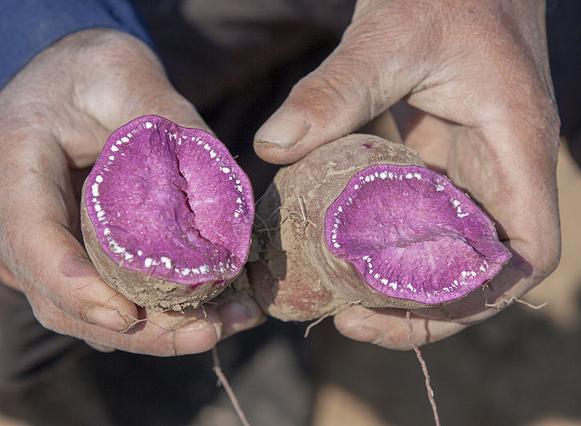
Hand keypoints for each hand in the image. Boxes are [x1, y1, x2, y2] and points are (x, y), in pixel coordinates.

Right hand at [0, 29, 262, 355]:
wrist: (78, 86)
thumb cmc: (94, 74)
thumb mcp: (127, 75)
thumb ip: (167, 120)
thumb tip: (224, 187)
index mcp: (15, 167)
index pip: (31, 239)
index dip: (73, 285)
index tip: (126, 315)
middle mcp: (19, 220)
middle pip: (62, 298)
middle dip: (136, 328)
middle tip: (208, 332)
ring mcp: (47, 249)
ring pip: (89, 314)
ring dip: (157, 332)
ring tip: (227, 324)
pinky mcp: (80, 261)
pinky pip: (111, 300)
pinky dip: (160, 317)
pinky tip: (217, 312)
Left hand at [254, 0, 559, 348]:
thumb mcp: (390, 35)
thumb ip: (336, 88)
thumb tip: (272, 145)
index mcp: (514, 148)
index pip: (527, 253)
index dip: (478, 297)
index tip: (407, 311)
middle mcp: (503, 169)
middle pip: (485, 271)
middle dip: (427, 308)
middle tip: (351, 318)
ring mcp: (476, 168)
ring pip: (454, 252)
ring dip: (407, 287)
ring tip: (343, 302)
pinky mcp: (447, 160)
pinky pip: (429, 221)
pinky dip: (393, 246)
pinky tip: (346, 251)